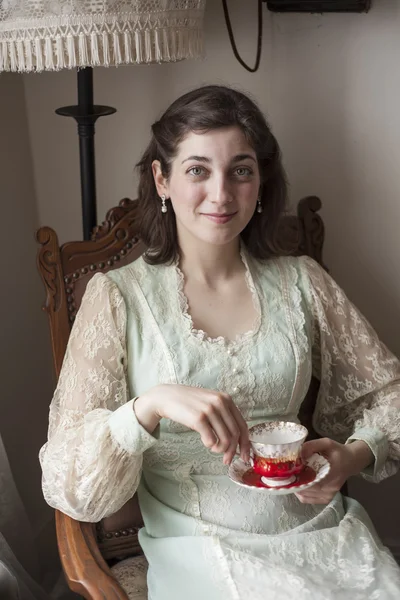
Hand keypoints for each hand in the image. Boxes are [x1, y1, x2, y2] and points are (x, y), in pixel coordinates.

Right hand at [134, 384, 249, 464]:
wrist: (167, 397)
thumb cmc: (190, 404)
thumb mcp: (210, 403)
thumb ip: (223, 415)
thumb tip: (236, 440)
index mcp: (226, 399)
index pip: (242, 425)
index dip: (245, 443)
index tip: (245, 456)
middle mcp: (220, 402)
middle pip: (235, 434)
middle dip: (232, 451)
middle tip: (227, 460)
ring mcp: (210, 409)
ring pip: (225, 439)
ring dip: (220, 449)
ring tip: (213, 449)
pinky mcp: (199, 418)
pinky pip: (211, 440)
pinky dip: (210, 445)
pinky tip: (205, 443)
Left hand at [295, 437, 373, 504]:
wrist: (351, 462)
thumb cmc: (337, 451)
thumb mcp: (326, 443)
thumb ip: (311, 446)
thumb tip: (298, 454)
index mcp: (332, 472)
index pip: (312, 481)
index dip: (298, 477)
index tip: (290, 471)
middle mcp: (331, 487)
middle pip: (306, 489)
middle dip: (295, 481)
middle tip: (289, 473)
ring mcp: (329, 495)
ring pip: (305, 495)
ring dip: (296, 487)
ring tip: (294, 476)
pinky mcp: (326, 499)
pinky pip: (308, 500)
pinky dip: (300, 493)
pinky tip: (299, 484)